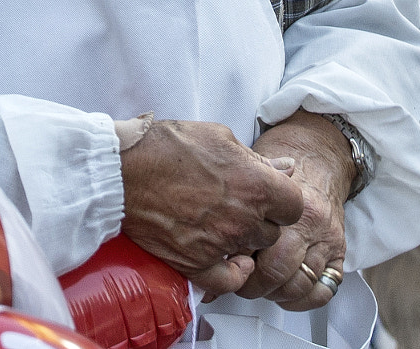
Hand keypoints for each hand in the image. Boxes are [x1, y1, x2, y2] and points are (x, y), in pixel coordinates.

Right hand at [121, 119, 304, 296]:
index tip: (270, 197)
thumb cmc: (168, 147)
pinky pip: (228, 282)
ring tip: (225, 226)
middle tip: (240, 207)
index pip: (294, 206)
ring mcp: (220, 244)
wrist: (125, 170)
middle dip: (262, 220)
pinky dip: (233, 275)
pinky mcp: (195, 263)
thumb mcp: (221, 137)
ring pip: (251, 252)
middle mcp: (243, 218)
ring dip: (243, 241)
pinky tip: (231, 262)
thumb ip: (259, 160)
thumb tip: (287, 168)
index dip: (282, 201)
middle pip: (273, 232)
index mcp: (256, 185)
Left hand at [234, 114, 353, 311]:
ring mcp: (327, 239)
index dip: (234, 259)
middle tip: (239, 280)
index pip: (257, 242)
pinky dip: (303, 300)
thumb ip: (234, 203)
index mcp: (289, 199)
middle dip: (252, 284)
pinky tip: (286, 292)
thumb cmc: (281, 168)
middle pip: (277, 270)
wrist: (317, 156)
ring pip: (299, 285)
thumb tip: (204, 240)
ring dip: (274, 294)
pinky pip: (323, 290)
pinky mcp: (339, 253)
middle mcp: (311, 221)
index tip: (223, 262)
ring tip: (260, 286)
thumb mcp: (254, 173)